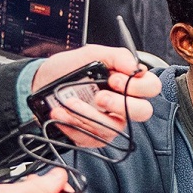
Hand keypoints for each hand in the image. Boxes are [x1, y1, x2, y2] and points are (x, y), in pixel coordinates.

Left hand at [32, 45, 159, 147]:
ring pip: (114, 128)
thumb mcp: (90, 54)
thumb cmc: (67, 68)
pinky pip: (91, 138)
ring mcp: (109, 121)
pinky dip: (73, 125)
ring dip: (89, 115)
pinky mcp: (93, 136)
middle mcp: (123, 103)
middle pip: (143, 112)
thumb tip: (135, 66)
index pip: (151, 88)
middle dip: (121, 105)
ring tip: (69, 102)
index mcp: (128, 82)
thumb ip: (116, 56)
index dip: (138, 86)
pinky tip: (61, 113)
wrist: (40, 82)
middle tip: (99, 96)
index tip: (113, 78)